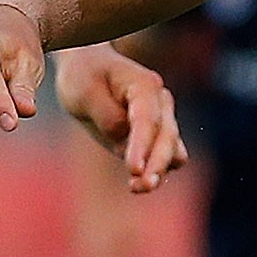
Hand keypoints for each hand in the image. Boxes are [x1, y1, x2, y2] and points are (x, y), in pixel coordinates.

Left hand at [54, 44, 186, 192]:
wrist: (87, 68)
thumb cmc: (83, 76)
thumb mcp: (84, 91)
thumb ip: (105, 114)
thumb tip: (121, 137)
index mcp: (144, 85)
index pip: (147, 119)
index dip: (142, 146)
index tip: (133, 169)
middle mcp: (160, 102)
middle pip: (168, 136)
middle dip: (157, 163)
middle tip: (140, 186)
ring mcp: (160, 120)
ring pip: (173, 151)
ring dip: (159, 170)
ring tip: (137, 187)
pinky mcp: (152, 138)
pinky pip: (163, 159)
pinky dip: (154, 171)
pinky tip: (135, 184)